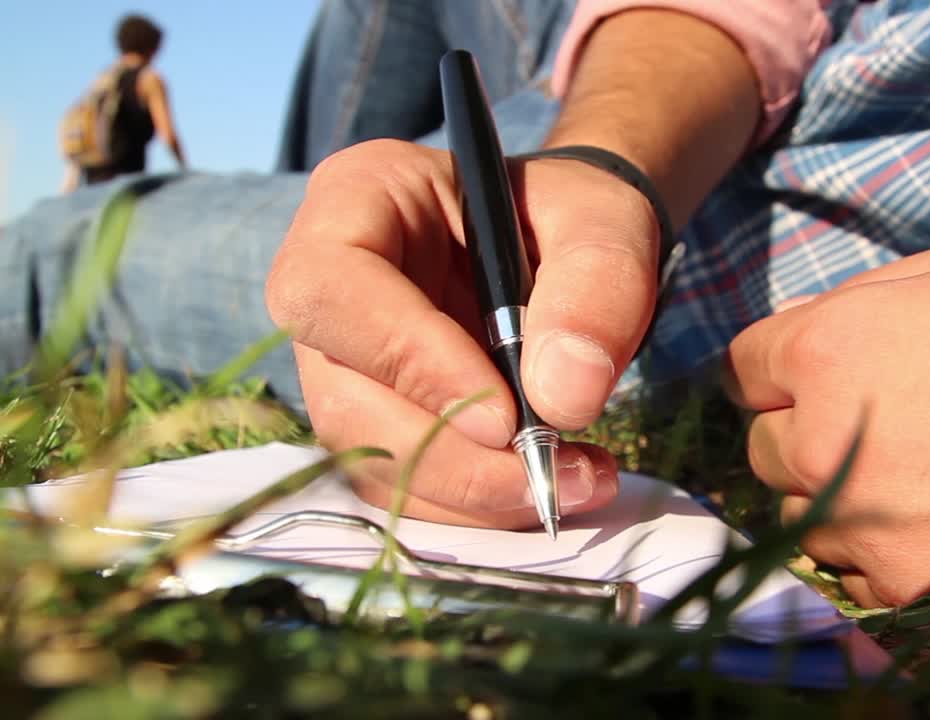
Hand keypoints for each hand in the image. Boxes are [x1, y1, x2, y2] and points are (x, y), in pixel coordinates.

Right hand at [266, 140, 660, 527]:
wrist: (567, 246)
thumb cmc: (570, 214)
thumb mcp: (603, 221)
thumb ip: (596, 286)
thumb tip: (564, 398)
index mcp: (356, 197)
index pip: (332, 290)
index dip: (408, 361)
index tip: (506, 415)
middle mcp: (326, 286)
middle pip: (345, 399)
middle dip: (452, 458)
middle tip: (557, 476)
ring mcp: (342, 362)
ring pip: (371, 459)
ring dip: (472, 493)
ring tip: (577, 480)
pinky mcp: (375, 418)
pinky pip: (403, 485)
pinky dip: (478, 504)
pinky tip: (551, 484)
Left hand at [728, 227, 929, 615]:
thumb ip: (875, 300)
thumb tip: (824, 329)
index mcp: (835, 349)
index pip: (748, 367)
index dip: (787, 364)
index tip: (818, 370)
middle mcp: (832, 445)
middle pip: (767, 448)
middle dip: (808, 429)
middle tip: (879, 419)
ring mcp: (874, 528)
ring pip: (809, 517)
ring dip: (843, 495)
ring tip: (923, 471)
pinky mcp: (921, 592)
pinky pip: (861, 573)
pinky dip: (887, 549)